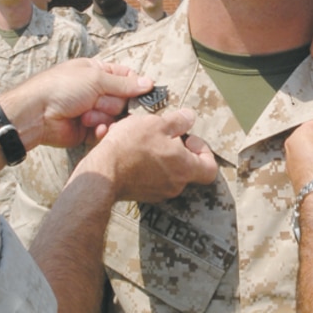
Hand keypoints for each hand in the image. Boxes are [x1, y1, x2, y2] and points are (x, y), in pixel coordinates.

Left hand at [0, 58, 154, 149]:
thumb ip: (124, 84)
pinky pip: (107, 130)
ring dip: (102, 116)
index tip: (142, 92)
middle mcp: (98, 91)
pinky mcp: (90, 129)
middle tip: (96, 101)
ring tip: (84, 115)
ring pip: (116, 116)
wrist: (37, 114)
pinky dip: (100, 129)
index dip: (135, 86)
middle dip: (112, 102)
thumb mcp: (95, 78)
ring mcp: (94, 110)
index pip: (127, 77)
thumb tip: (149, 83)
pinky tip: (90, 127)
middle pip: (124, 99)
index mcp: (98, 72)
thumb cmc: (62, 88)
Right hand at [76, 108, 217, 202]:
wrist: (102, 173)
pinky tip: (130, 150)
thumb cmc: (131, 147)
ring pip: (166, 171)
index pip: (210, 168)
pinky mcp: (141, 194)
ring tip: (142, 139)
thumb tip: (190, 117)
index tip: (189, 138)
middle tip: (162, 134)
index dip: (204, 151)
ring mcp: (158, 192)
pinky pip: (150, 177)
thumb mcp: (157, 123)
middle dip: (177, 149)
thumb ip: (178, 121)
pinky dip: (145, 164)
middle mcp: (176, 185)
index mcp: (185, 168)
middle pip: (187, 167)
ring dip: (158, 154)